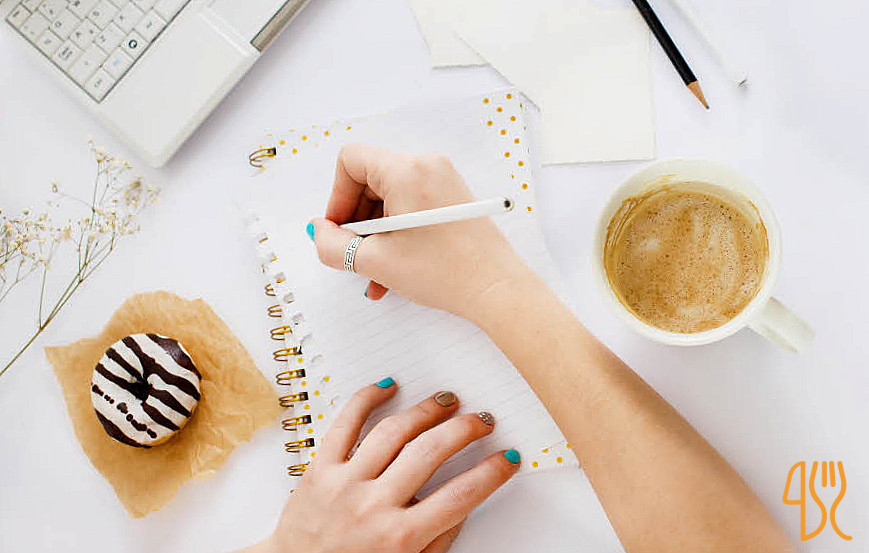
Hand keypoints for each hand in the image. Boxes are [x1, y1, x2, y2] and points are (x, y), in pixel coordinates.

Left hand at [256, 379, 519, 552]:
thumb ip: (436, 540)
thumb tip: (462, 504)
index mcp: (400, 539)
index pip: (461, 496)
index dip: (491, 473)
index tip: (507, 458)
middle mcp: (374, 506)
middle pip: (431, 452)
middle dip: (465, 430)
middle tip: (483, 420)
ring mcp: (344, 483)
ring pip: (393, 432)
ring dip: (426, 410)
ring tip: (447, 401)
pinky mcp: (318, 469)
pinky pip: (344, 424)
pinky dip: (366, 399)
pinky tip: (388, 386)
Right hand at [307, 144, 527, 319]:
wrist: (497, 289)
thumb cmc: (445, 272)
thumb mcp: (376, 261)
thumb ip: (334, 245)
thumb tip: (319, 232)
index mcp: (406, 171)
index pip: (351, 161)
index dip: (336, 196)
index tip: (338, 229)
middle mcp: (426, 166)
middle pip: (370, 180)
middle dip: (356, 220)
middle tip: (354, 253)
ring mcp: (443, 181)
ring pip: (390, 199)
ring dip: (375, 234)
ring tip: (374, 274)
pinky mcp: (453, 198)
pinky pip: (411, 208)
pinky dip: (397, 234)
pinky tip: (392, 271)